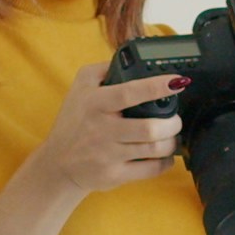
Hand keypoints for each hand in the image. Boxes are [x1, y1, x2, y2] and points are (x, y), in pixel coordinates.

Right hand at [30, 62, 185, 192]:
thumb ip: (103, 70)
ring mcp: (108, 155)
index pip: (129, 92)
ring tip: (171, 136)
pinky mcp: (114, 175)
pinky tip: (164, 156)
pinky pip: (150, 170)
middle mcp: (102, 129)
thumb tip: (131, 59)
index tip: (177, 81)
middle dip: (172, 123)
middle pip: (150, 128)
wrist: (57, 164)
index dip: (156, 86)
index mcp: (95, 103)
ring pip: (154, 150)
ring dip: (171, 143)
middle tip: (175, 120)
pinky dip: (165, 162)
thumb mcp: (79, 88)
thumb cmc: (73, 122)